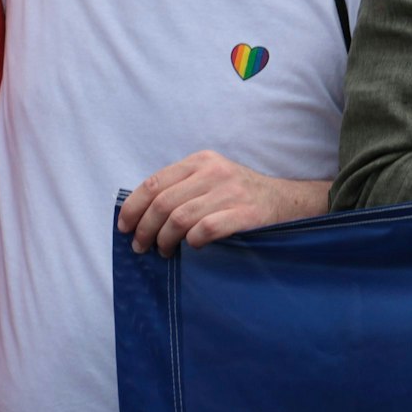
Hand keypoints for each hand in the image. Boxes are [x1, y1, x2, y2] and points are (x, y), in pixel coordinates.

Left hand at [118, 150, 320, 254]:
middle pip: (163, 203)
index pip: (155, 183)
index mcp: (201, 160)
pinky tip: (193, 248)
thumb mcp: (211, 179)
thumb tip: (138, 213)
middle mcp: (215, 172)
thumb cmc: (240, 195)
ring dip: (165, 240)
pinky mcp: (245, 213)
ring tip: (164, 251)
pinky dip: (193, 242)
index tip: (124, 227)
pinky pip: (206, 230)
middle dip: (145, 229)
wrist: (287, 202)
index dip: (133, 207)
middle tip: (141, 246)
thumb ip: (181, 187)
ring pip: (180, 219)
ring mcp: (231, 192)